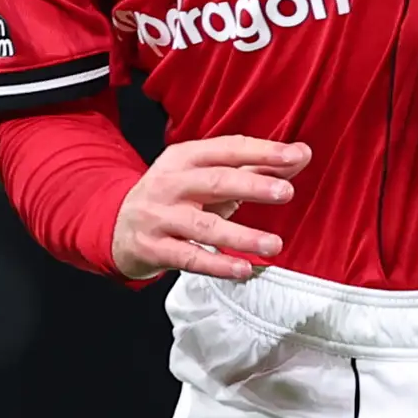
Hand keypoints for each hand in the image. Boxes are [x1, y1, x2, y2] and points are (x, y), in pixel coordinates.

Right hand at [112, 135, 309, 280]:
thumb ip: (255, 167)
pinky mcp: (153, 248)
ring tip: (274, 245)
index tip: (295, 155)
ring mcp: (159, 217)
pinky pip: (189, 258)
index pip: (227, 149)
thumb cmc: (175, 198)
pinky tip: (243, 269)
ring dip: (241, 236)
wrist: (117, 226)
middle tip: (286, 191)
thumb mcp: (207, 176)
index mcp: (185, 157)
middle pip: (215, 181)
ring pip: (203, 226)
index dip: (262, 151)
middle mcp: (170, 184)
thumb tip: (300, 155)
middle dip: (252, 185)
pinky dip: (217, 265)